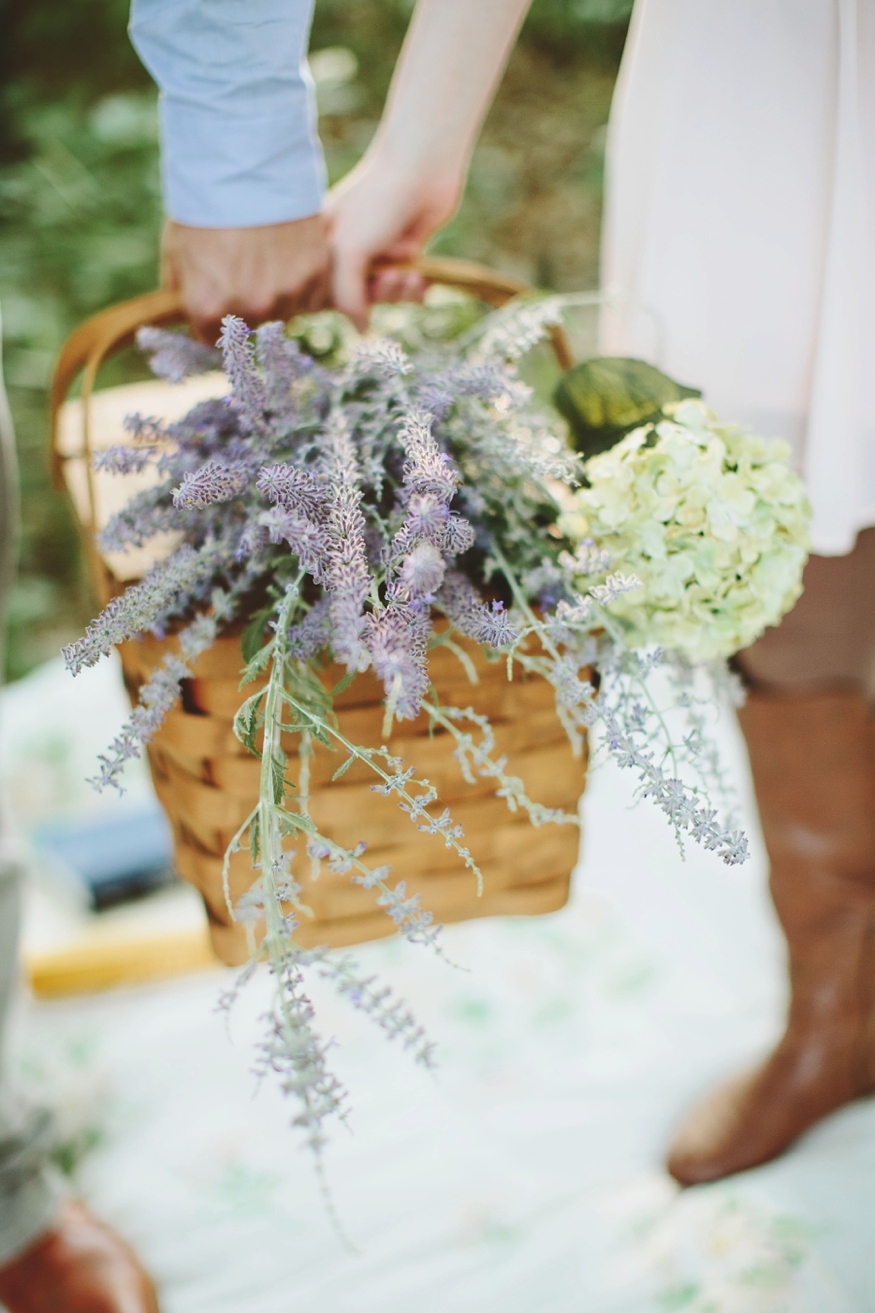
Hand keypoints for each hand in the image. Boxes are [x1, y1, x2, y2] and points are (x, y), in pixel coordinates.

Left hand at [161, 215, 330, 344]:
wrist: (243, 163)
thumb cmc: (204, 204)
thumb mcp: (176, 250)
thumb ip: (183, 290)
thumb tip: (187, 310)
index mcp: (208, 308)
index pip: (212, 341)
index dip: (212, 323)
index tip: (216, 308)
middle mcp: (249, 309)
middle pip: (250, 329)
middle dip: (244, 310)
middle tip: (243, 278)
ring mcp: (286, 294)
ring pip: (282, 314)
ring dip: (276, 298)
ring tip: (267, 263)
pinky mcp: (314, 274)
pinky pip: (309, 295)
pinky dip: (300, 283)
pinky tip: (288, 258)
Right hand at [327, 151, 462, 329]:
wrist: (423, 171)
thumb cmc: (378, 202)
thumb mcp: (350, 251)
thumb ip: (346, 296)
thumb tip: (359, 330)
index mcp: (320, 245)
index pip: (318, 293)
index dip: (334, 304)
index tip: (353, 297)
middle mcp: (344, 251)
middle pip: (353, 299)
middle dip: (373, 296)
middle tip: (389, 279)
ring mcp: (374, 253)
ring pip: (381, 296)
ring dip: (397, 293)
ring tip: (410, 276)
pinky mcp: (402, 254)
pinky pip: (404, 288)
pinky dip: (413, 290)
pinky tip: (422, 280)